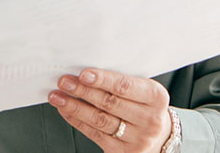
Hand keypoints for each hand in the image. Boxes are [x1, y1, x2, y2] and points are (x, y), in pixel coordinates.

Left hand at [49, 68, 171, 152]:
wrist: (160, 137)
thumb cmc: (146, 107)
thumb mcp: (144, 91)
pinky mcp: (122, 152)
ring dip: (75, 107)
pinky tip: (66, 111)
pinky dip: (77, 121)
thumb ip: (123, 82)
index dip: (103, 80)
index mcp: (156, 98)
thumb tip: (87, 73)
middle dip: (83, 91)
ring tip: (58, 96)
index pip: (126, 87)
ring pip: (99, 120)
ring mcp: (137, 138)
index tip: (84, 74)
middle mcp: (149, 119)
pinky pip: (95, 134)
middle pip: (110, 103)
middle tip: (65, 82)